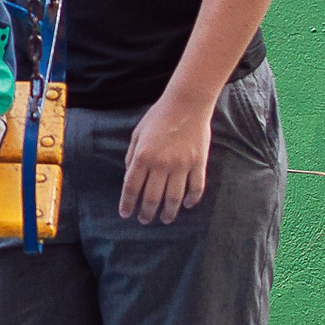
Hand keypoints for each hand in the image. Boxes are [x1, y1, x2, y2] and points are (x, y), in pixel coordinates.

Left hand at [118, 95, 212, 223]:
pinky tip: (188, 205)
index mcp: (143, 156)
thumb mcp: (137, 133)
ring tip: (165, 219)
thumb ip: (131, 155)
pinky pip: (196, 188)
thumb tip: (129, 175)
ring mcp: (181, 165)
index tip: (126, 215)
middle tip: (145, 220)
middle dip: (147, 213)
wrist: (187, 103)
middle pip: (152, 197)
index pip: (132, 187)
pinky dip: (192, 199)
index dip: (128, 204)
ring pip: (174, 198)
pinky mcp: (198, 163)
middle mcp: (161, 164)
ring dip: (169, 212)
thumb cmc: (159, 116)